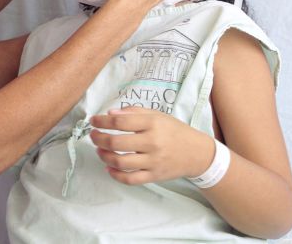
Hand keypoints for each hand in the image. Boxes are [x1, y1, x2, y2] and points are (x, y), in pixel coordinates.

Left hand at [90, 107, 214, 185]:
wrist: (197, 153)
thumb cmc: (175, 131)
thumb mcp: (157, 115)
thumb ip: (134, 112)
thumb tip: (111, 113)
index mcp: (152, 124)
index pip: (120, 121)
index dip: (102, 121)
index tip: (93, 121)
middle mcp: (152, 142)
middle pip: (116, 142)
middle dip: (98, 139)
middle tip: (93, 136)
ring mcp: (153, 161)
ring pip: (120, 161)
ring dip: (104, 156)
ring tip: (99, 150)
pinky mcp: (154, 176)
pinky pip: (130, 179)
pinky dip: (116, 175)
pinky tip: (109, 168)